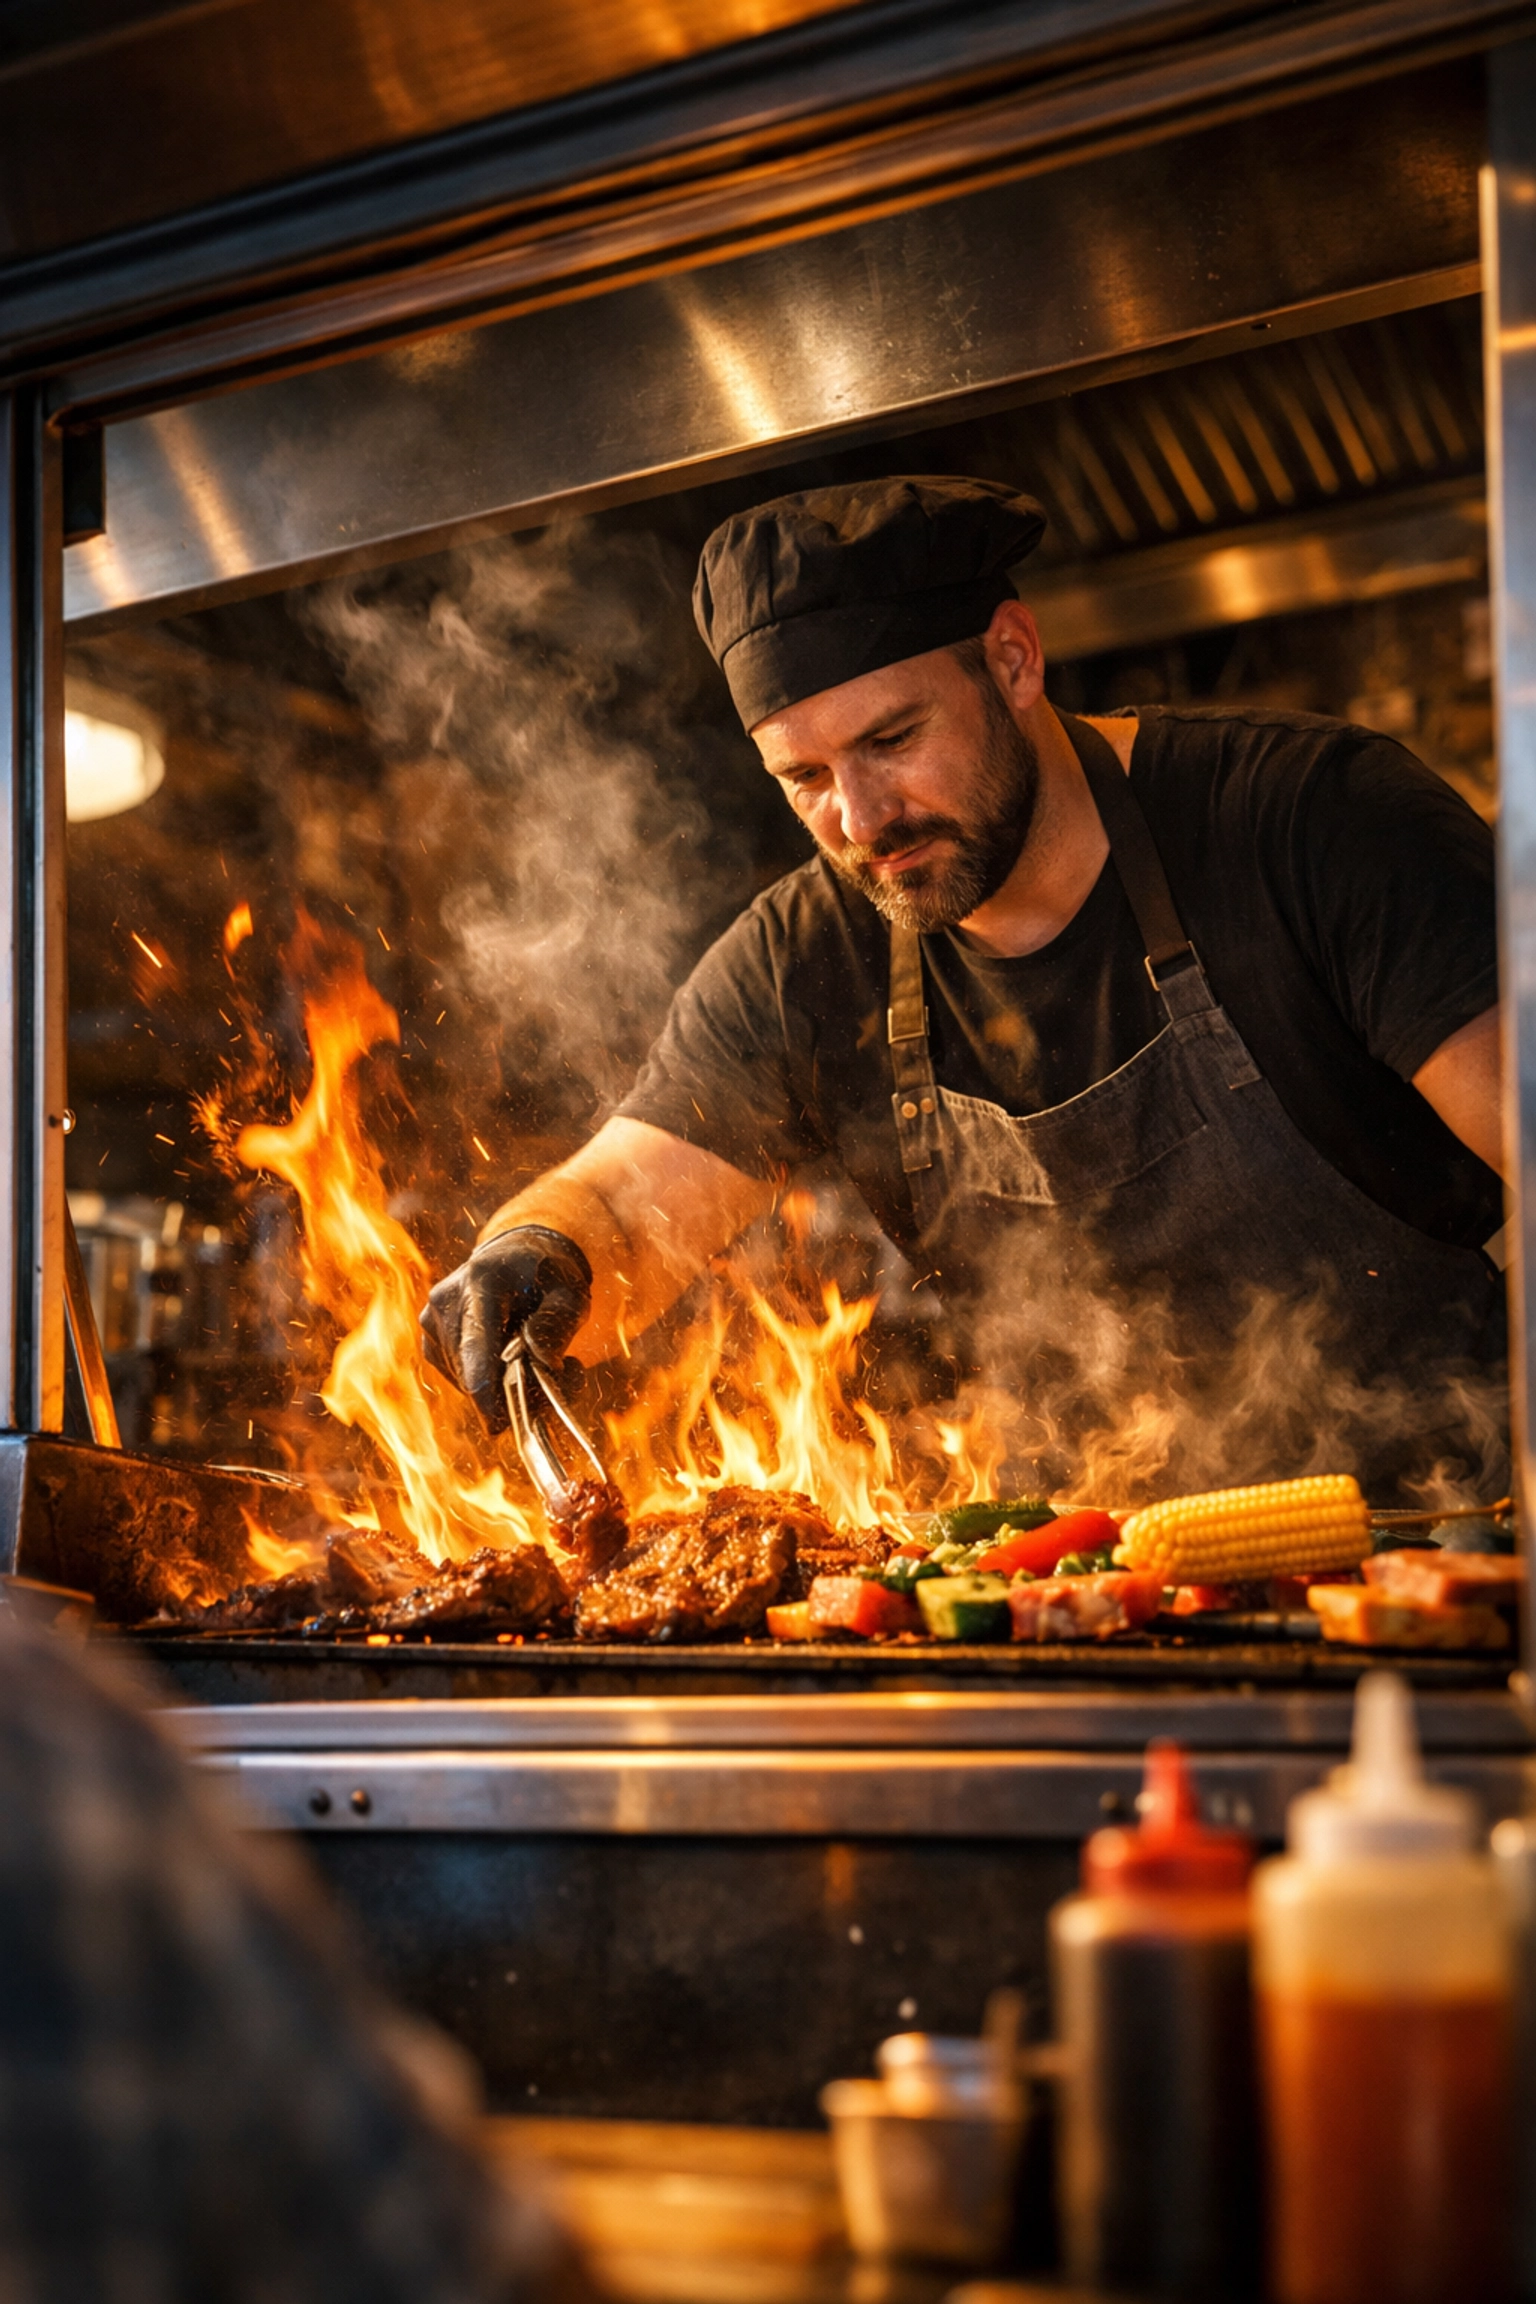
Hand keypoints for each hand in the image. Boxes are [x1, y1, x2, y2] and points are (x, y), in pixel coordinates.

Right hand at [420, 1226, 591, 1430]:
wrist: (515, 1258)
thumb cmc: (547, 1276)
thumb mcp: (570, 1294)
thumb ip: (557, 1325)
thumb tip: (541, 1360)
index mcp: (481, 1282)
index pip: (477, 1342)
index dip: (486, 1387)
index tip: (497, 1421)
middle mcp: (447, 1301)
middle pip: (473, 1371)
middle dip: (513, 1390)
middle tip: (561, 1378)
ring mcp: (432, 1322)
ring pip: (466, 1381)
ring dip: (501, 1386)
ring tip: (537, 1362)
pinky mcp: (430, 1341)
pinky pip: (459, 1379)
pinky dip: (486, 1381)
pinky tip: (509, 1361)